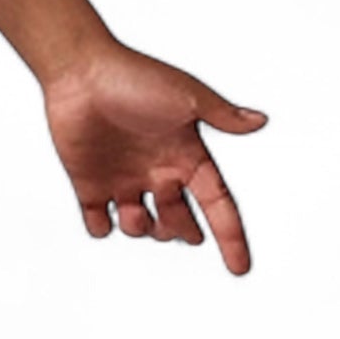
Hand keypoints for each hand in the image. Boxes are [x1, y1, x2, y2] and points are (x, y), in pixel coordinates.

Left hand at [41, 40, 266, 274]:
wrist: (78, 69)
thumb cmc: (133, 76)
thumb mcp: (185, 96)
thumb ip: (221, 114)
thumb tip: (261, 120)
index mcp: (184, 156)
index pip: (217, 204)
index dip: (230, 237)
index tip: (240, 269)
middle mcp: (156, 171)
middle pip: (179, 221)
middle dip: (182, 232)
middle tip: (177, 225)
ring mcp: (122, 178)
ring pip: (141, 227)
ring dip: (143, 230)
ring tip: (134, 211)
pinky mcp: (88, 181)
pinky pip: (97, 223)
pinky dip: (101, 229)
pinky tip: (102, 215)